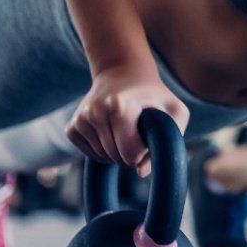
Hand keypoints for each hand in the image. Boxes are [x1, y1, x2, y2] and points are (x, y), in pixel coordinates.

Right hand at [66, 66, 189, 177]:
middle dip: (130, 154)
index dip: (144, 151)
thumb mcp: (174, 111)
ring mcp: (81, 119)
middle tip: (138, 133)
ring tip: (125, 130)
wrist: (123, 73)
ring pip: (102, 159)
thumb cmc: (153, 96)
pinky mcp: (72, 127)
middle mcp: (95, 112)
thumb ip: (168, 141)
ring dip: (117, 152)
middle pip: (116, 158)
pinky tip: (111, 133)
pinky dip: (103, 151)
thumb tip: (140, 172)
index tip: (147, 135)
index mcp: (119, 107)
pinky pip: (90, 155)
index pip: (131, 154)